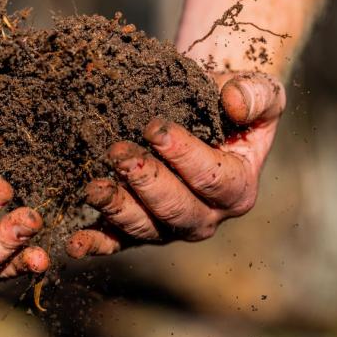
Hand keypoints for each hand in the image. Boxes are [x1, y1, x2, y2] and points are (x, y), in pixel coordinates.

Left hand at [67, 72, 285, 257]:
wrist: (204, 115)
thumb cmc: (232, 105)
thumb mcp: (262, 93)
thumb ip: (256, 95)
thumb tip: (234, 102)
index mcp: (237, 189)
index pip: (211, 177)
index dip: (183, 154)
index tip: (154, 128)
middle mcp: (204, 216)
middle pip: (175, 208)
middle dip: (145, 181)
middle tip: (118, 151)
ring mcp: (169, 227)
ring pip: (143, 227)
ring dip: (116, 208)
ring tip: (93, 187)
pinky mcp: (137, 230)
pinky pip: (116, 242)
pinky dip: (95, 243)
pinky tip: (74, 242)